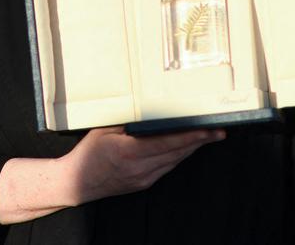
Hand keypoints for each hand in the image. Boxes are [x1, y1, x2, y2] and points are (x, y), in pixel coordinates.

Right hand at [60, 126, 224, 204]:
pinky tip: (186, 148)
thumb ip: (128, 121)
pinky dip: (178, 156)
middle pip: (177, 152)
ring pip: (175, 161)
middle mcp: (140, 168)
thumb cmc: (87, 154)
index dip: (191, 137)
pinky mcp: (143, 183)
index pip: (169, 143)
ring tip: (208, 137)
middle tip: (218, 130)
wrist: (76, 183)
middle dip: (200, 141)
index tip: (208, 130)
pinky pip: (166, 168)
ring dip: (192, 148)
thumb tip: (149, 111)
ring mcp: (143, 178)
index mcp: (130, 152)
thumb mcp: (105, 130)